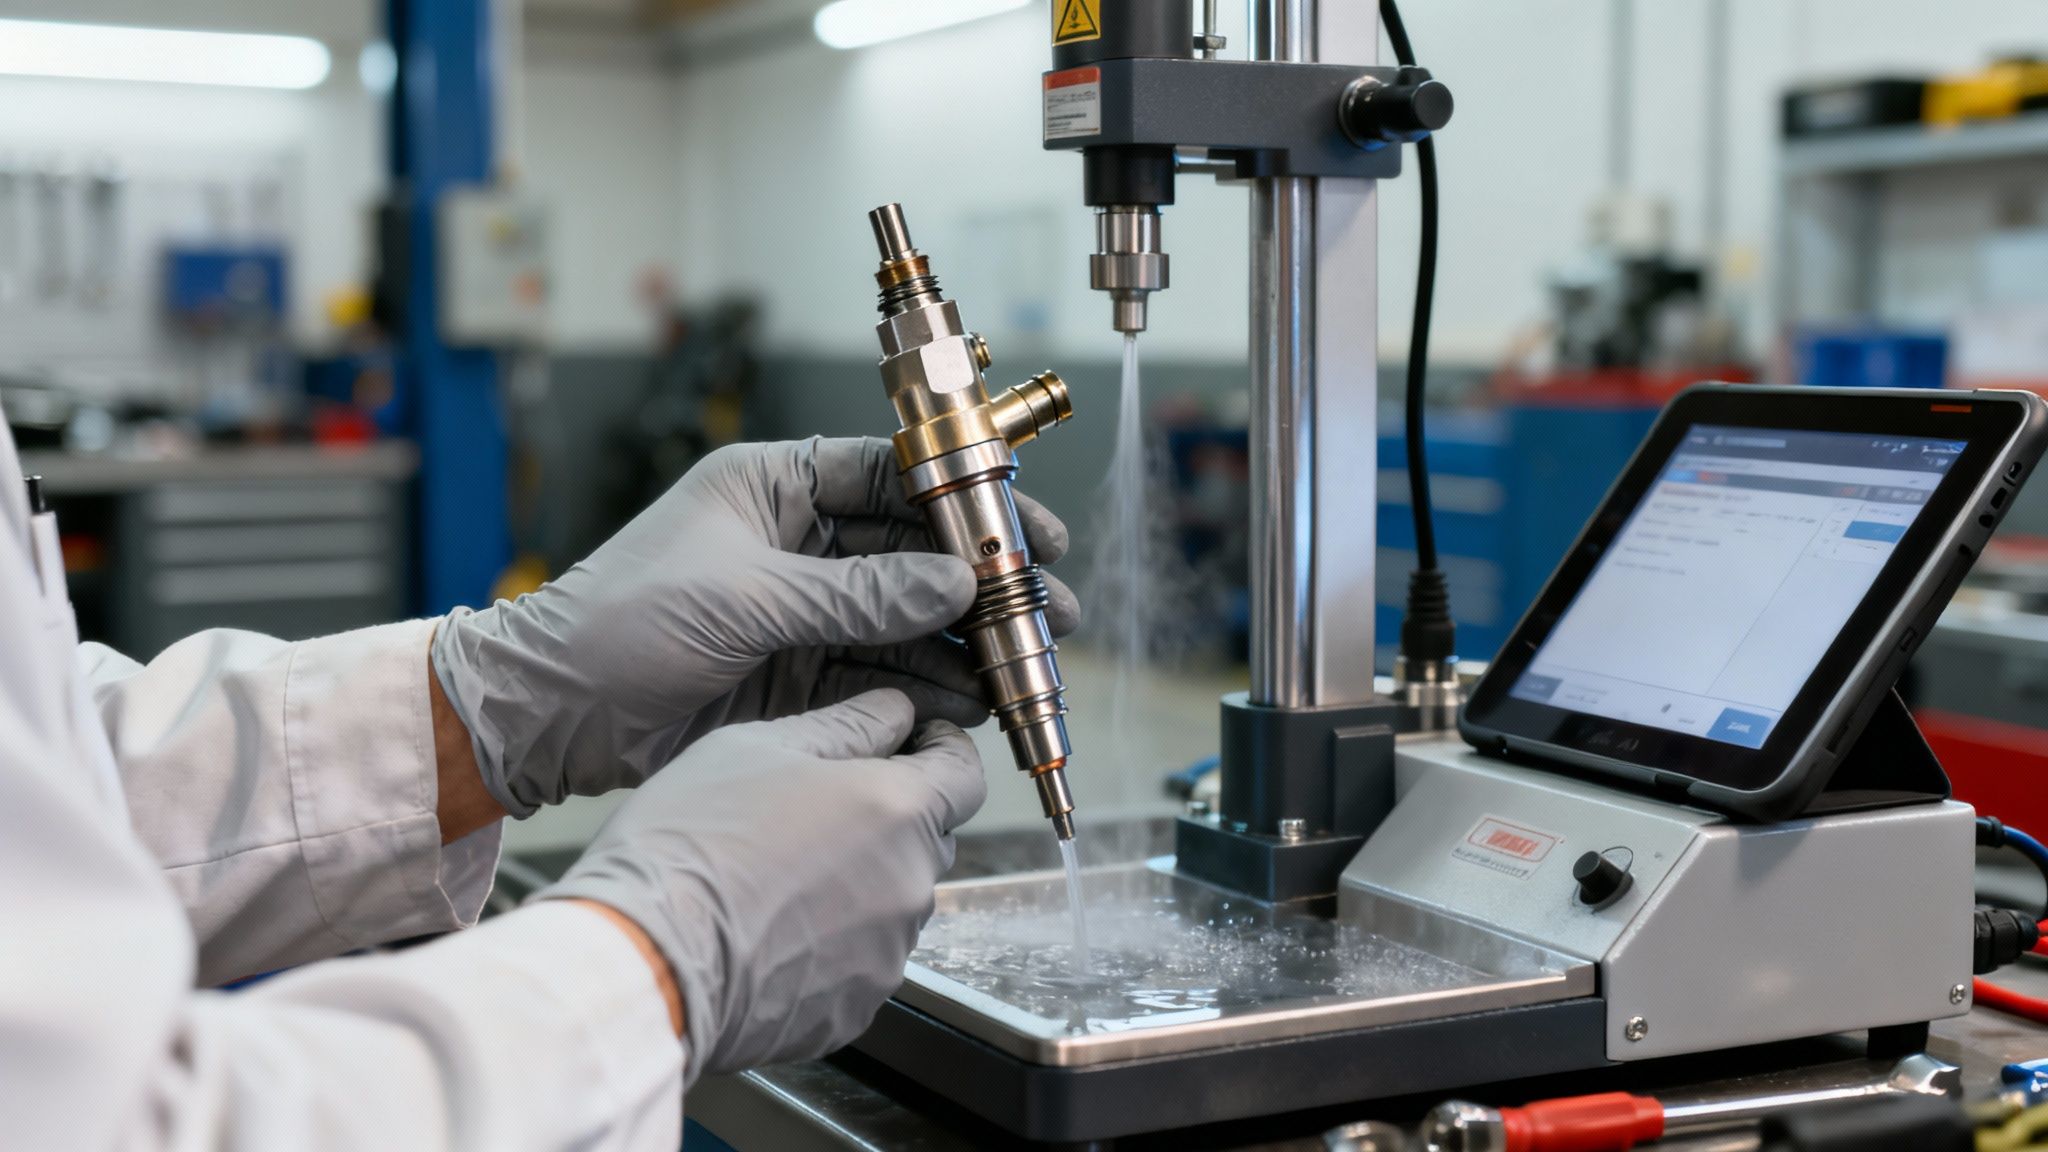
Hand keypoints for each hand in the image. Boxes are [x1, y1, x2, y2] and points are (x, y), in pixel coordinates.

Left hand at [432, 436, 1074, 814]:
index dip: (963, 502)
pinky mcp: (800, 671)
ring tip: (1024, 665)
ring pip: (907, 617)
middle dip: (983, 580)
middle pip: (913, 552)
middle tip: (1049, 606)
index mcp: (772, 484)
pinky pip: (883, 669)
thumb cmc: (620, 623)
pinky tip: (975, 698)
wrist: (554, 712)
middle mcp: (795, 540)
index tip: (1024, 529)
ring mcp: (801, 608)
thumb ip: (855, 595)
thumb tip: (953, 584)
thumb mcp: (745, 598)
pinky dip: (929, 684)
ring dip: (965, 641)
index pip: (889, 476)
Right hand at [539, 689, 982, 1083]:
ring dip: (858, 882)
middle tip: (814, 811)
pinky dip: (832, 943)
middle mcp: (910, 883)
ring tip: (777, 876)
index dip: (942, 752)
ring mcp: (888, 953)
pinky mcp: (857, 1006)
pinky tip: (771, 928)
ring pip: (892, 900)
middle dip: (889, 817)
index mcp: (898, 809)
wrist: (646, 958)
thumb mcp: (758, 747)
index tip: (913, 746)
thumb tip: (895, 710)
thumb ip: (846, 724)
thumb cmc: (690, 842)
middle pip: (928, 837)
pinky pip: (862, 960)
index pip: (966, 773)